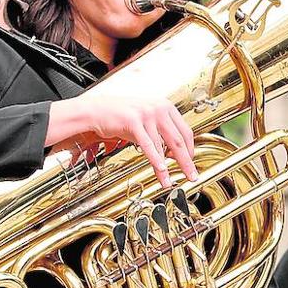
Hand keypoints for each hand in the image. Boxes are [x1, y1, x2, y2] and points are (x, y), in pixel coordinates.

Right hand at [48, 94, 197, 187]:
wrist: (95, 110)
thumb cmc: (117, 115)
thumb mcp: (144, 119)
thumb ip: (159, 131)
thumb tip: (171, 150)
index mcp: (164, 107)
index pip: (185, 131)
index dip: (190, 150)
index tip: (190, 162)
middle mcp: (159, 109)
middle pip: (179, 140)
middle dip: (186, 161)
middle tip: (191, 175)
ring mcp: (147, 114)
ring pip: (165, 145)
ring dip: (169, 167)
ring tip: (170, 180)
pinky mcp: (134, 122)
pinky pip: (148, 145)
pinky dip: (156, 160)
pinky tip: (161, 170)